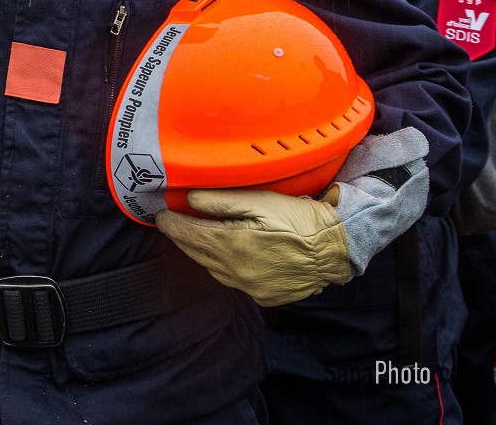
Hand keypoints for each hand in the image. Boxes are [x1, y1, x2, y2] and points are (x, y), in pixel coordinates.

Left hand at [155, 188, 349, 306]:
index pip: (188, 234)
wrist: (336, 250)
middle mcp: (236, 270)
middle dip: (182, 237)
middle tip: (173, 224)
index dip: (171, 224)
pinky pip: (233, 281)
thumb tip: (190, 200)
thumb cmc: (300, 220)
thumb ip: (222, 201)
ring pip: (212, 269)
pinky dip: (224, 267)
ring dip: (202, 252)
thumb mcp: (260, 201)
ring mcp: (250, 286)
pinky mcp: (263, 296)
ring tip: (198, 236)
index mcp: (232, 244)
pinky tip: (228, 255)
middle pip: (196, 252)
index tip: (160, 215)